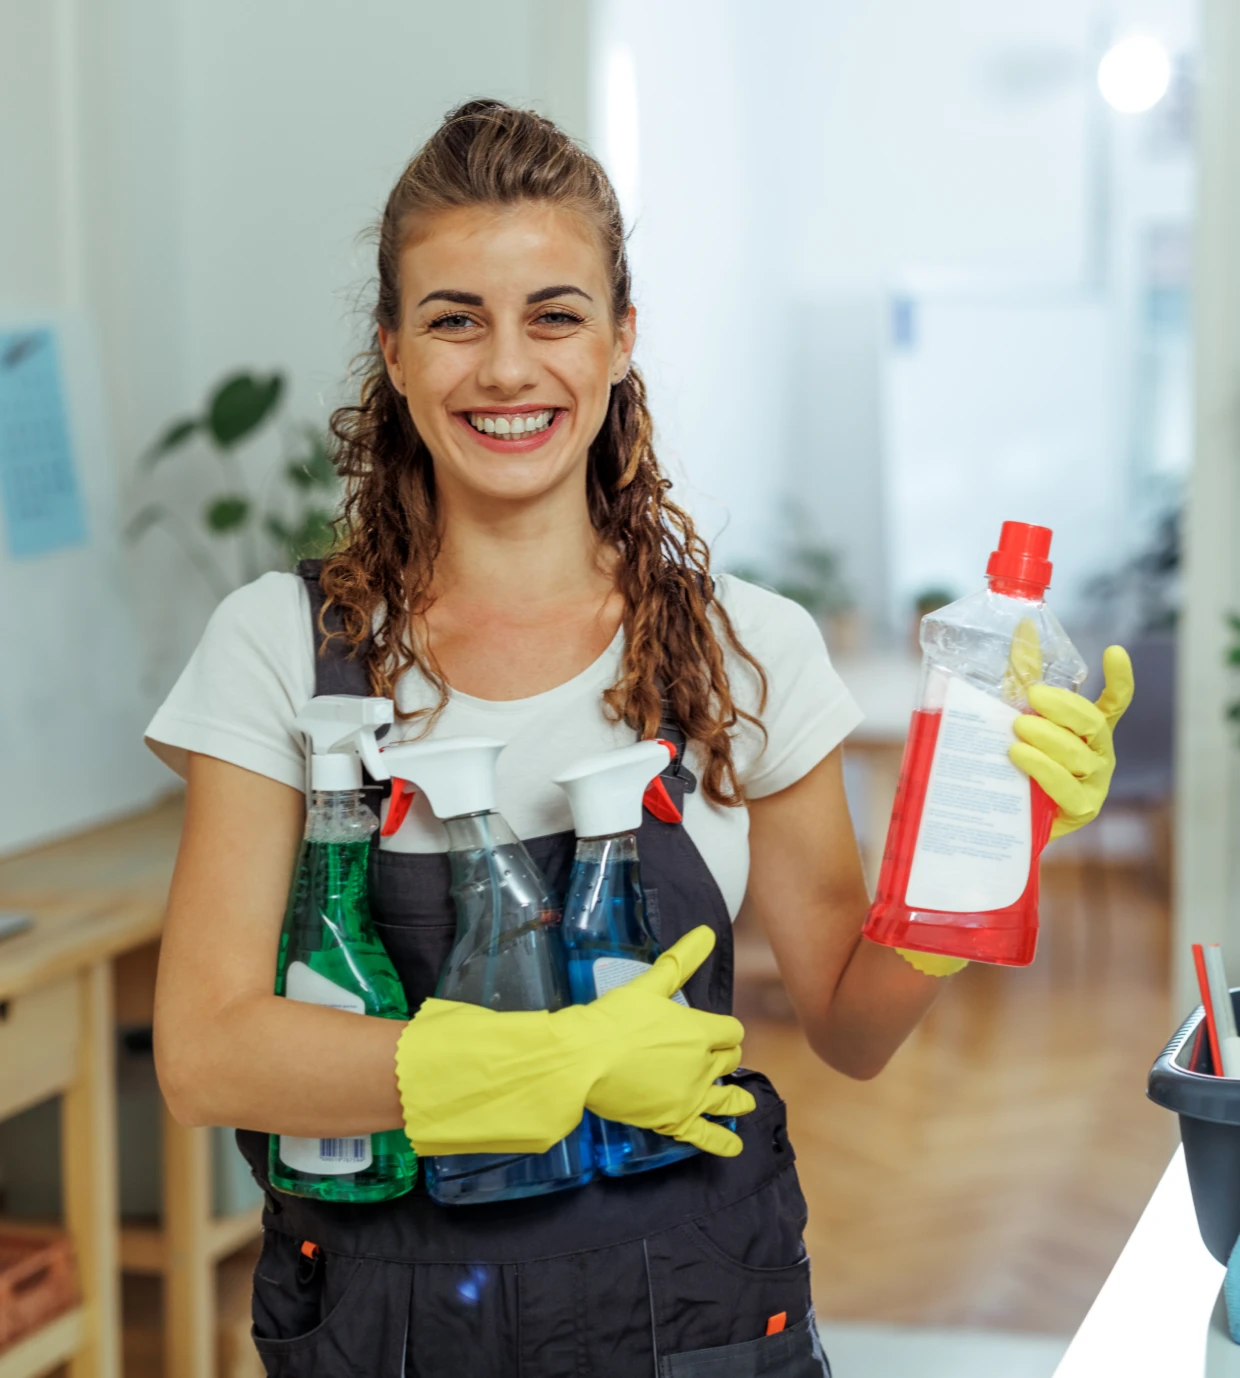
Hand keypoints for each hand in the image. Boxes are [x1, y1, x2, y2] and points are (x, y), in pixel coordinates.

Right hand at [395, 926, 754, 1158]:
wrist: (584, 1059)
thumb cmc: (615, 1017)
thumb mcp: (650, 985)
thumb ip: (681, 960)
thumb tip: (707, 932)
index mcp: (700, 1031)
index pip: (730, 1030)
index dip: (725, 1029)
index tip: (718, 1031)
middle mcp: (702, 1065)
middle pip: (728, 1061)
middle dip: (724, 1057)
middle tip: (715, 1057)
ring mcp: (690, 1096)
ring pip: (726, 1098)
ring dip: (736, 1099)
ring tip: (745, 1103)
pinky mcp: (673, 1121)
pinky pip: (705, 1135)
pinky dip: (721, 1142)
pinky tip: (733, 1148)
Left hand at [1008, 639, 1133, 841]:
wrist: (1006, 821)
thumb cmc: (1018, 762)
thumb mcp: (1019, 716)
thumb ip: (1024, 676)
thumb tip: (1022, 627)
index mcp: (1090, 730)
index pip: (1115, 702)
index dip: (1119, 678)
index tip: (1114, 652)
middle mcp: (1099, 753)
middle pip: (1093, 723)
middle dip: (1064, 707)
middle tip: (1032, 697)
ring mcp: (1094, 782)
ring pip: (1078, 754)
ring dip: (1047, 738)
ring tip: (1018, 730)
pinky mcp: (1081, 809)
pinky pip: (1067, 787)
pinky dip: (1043, 769)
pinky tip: (1019, 756)